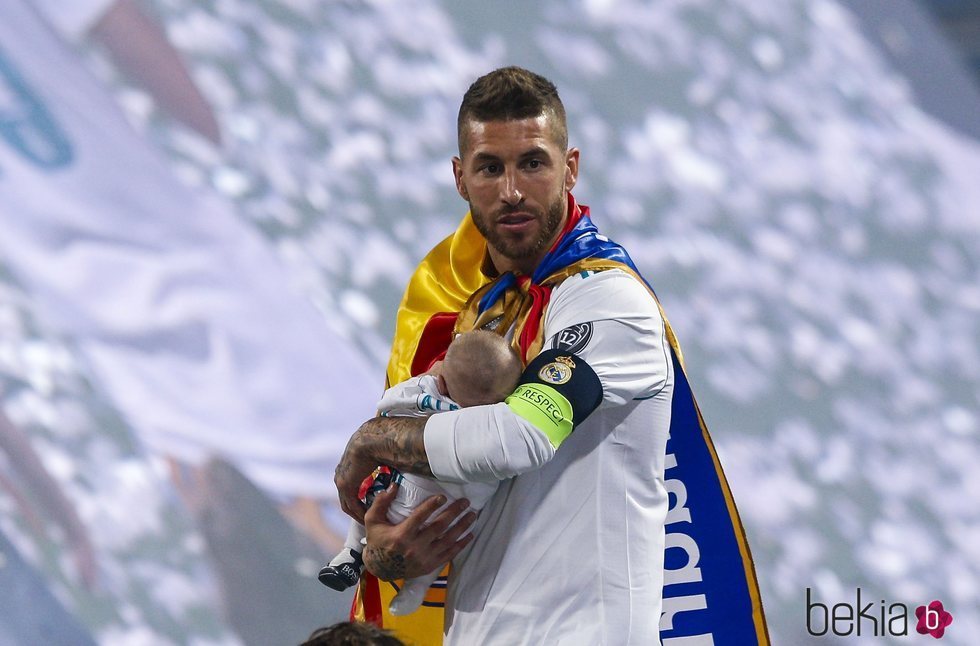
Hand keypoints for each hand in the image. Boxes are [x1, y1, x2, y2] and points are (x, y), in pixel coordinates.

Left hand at [334, 430, 377, 522]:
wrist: (370, 440)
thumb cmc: (377, 444)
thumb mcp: (377, 456)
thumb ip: (382, 464)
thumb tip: (397, 465)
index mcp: (345, 467)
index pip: (349, 489)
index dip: (358, 499)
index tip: (369, 505)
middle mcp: (340, 475)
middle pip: (346, 499)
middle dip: (356, 509)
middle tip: (368, 517)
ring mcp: (341, 481)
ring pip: (347, 504)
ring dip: (357, 514)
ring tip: (369, 521)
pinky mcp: (346, 486)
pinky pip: (352, 505)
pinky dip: (360, 512)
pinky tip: (369, 518)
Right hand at [362, 483, 476, 580]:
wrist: (380, 568)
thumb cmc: (377, 540)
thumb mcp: (372, 520)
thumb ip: (381, 502)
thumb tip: (394, 485)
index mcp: (401, 535)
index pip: (419, 518)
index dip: (431, 506)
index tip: (443, 496)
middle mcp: (414, 547)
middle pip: (438, 527)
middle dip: (453, 513)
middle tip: (465, 502)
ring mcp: (424, 558)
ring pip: (447, 540)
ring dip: (462, 527)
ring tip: (472, 515)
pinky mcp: (430, 566)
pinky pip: (449, 554)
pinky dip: (461, 545)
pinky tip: (470, 535)